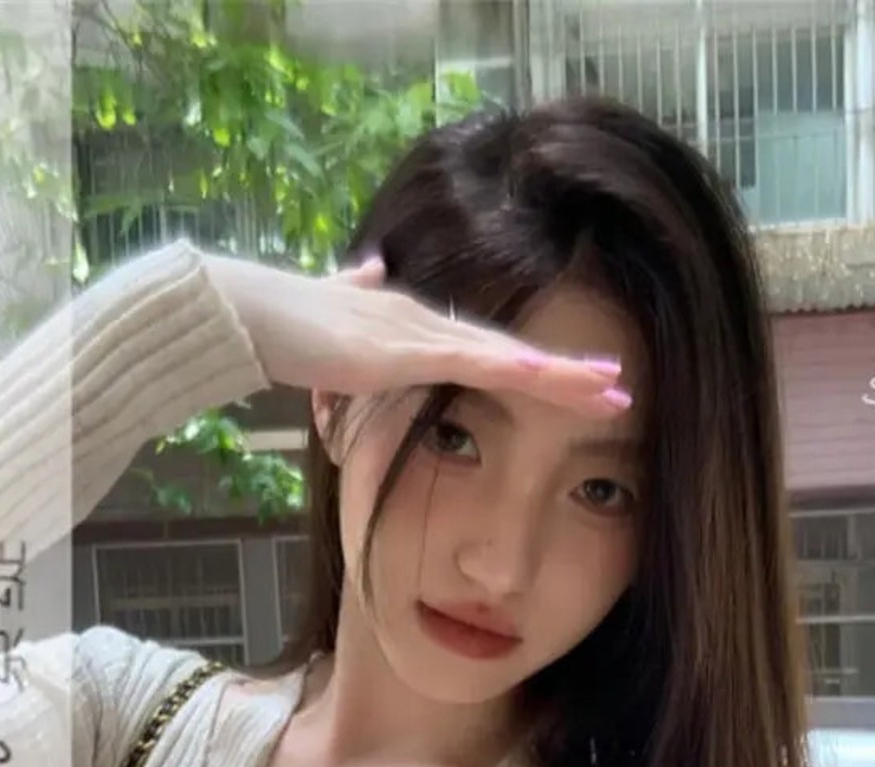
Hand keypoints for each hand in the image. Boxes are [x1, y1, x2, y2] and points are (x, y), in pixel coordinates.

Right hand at [204, 250, 629, 414]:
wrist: (253, 311)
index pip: (494, 353)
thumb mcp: (335, 317)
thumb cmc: (289, 324)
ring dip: (557, 375)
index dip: (541, 369)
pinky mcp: (401, 346)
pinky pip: (466, 360)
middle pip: (515, 354)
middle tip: (621, 390)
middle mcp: (430, 324)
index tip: (584, 384)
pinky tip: (538, 372)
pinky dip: (505, 366)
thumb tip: (367, 268)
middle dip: (568, 375)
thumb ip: (357, 295)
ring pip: (505, 356)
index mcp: (419, 328)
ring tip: (606, 389)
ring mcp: (419, 334)